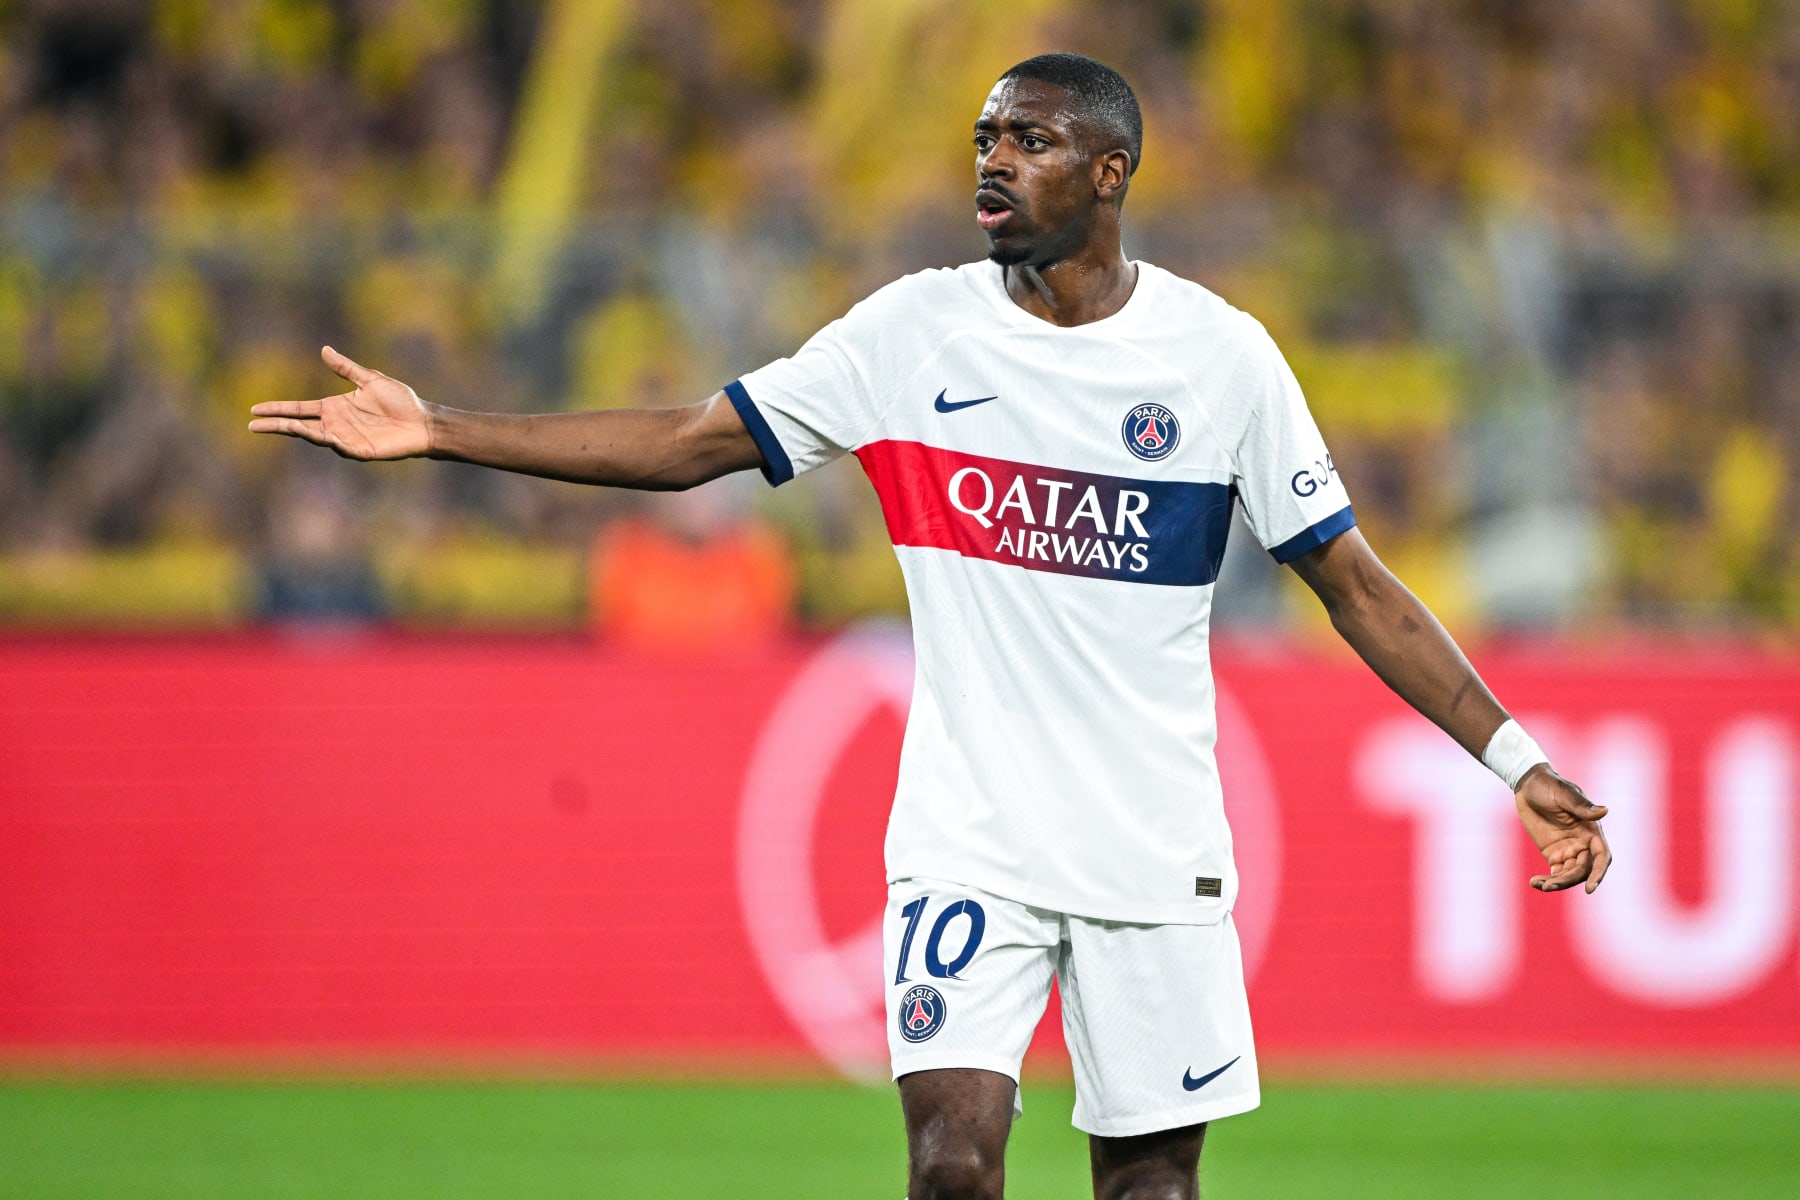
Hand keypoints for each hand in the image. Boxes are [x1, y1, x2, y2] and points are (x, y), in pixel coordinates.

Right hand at [248, 346, 432, 459]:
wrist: (423, 421)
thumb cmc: (401, 401)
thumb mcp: (370, 379)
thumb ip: (346, 368)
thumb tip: (324, 350)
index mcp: (334, 407)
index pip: (299, 408)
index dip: (278, 409)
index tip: (255, 409)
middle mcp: (336, 424)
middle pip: (299, 425)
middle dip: (276, 425)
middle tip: (252, 425)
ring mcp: (346, 439)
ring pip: (315, 436)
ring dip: (299, 431)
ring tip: (283, 425)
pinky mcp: (360, 451)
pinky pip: (339, 447)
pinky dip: (328, 441)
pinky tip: (320, 434)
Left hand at [1514, 764, 1611, 892]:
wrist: (1528, 786)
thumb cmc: (1549, 785)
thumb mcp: (1564, 794)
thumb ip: (1581, 806)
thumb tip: (1604, 811)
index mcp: (1592, 830)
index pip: (1602, 857)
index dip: (1599, 873)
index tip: (1590, 888)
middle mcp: (1583, 843)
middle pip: (1583, 870)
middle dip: (1569, 880)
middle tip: (1549, 886)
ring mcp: (1569, 850)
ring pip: (1569, 874)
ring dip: (1557, 883)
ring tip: (1540, 886)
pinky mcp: (1554, 854)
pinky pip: (1555, 872)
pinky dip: (1547, 880)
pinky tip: (1534, 882)